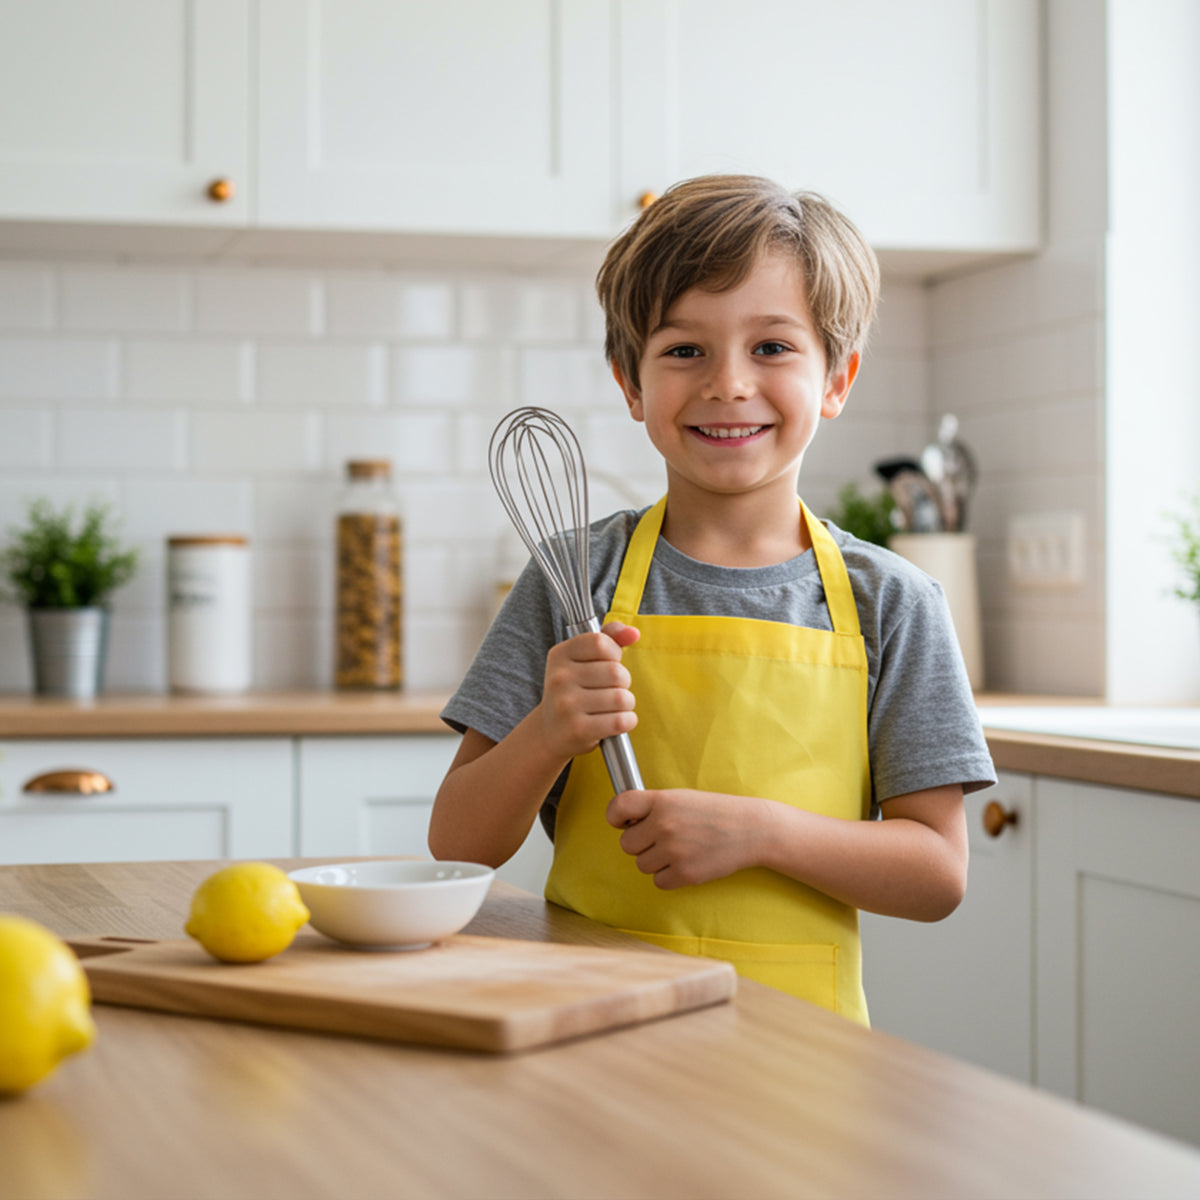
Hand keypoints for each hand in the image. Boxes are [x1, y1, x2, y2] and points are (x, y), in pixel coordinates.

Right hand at [535, 621, 639, 761]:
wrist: (549, 732)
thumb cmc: (573, 690)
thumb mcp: (582, 659)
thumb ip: (608, 639)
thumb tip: (633, 633)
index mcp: (559, 655)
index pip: (601, 643)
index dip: (614, 654)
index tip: (607, 663)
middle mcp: (559, 678)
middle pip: (616, 672)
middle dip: (623, 683)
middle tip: (610, 690)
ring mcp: (566, 705)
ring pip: (622, 698)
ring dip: (626, 704)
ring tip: (612, 707)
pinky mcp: (578, 730)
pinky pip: (621, 721)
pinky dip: (627, 721)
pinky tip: (616, 722)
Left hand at [605, 788, 763, 888]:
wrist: (750, 829)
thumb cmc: (714, 812)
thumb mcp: (681, 798)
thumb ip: (653, 807)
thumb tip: (625, 823)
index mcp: (661, 801)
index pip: (618, 807)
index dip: (615, 816)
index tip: (622, 821)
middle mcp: (664, 825)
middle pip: (627, 844)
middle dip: (640, 843)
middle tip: (661, 837)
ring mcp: (673, 851)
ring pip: (641, 865)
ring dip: (655, 861)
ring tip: (679, 849)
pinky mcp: (684, 874)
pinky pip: (659, 882)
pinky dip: (669, 876)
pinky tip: (686, 862)